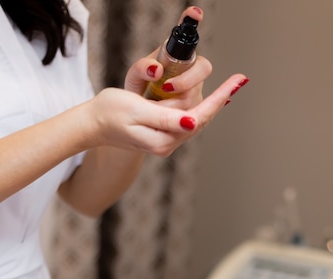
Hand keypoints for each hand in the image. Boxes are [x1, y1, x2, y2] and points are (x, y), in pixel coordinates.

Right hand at [88, 73, 248, 157]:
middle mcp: (167, 144)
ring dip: (212, 105)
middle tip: (240, 80)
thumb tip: (191, 120)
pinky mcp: (160, 137)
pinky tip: (208, 103)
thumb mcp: (137, 110)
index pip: (199, 116)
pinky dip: (199, 110)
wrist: (93, 125)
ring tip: (229, 89)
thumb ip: (165, 118)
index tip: (237, 82)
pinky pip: (185, 123)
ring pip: (195, 122)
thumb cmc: (111, 113)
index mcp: (164, 138)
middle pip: (201, 120)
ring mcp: (164, 142)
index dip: (219, 98)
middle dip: (220, 100)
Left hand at [124, 6, 211, 109]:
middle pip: (202, 73)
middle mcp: (193, 77)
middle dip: (185, 81)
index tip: (194, 13)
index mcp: (181, 60)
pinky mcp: (194, 117)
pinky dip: (174, 118)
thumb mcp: (135, 78)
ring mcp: (195, 97)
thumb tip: (156, 69)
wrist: (138, 118)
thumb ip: (142, 68)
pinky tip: (160, 117)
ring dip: (173, 104)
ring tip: (154, 105)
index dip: (194, 25)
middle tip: (166, 88)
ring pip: (194, 100)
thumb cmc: (140, 92)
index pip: (191, 44)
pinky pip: (190, 118)